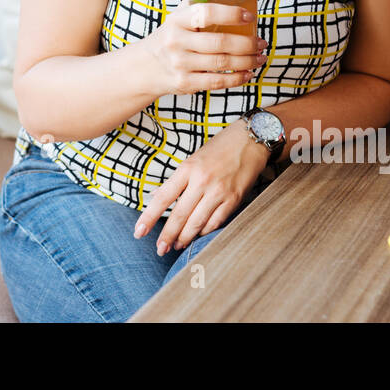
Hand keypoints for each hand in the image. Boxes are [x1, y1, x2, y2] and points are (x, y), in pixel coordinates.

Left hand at [133, 118, 268, 254]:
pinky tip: (197, 236)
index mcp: (187, 169)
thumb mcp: (193, 159)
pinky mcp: (234, 199)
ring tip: (176, 246)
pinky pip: (216, 222)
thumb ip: (177, 180)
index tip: (139, 232)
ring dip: (185, 238)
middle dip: (167, 236)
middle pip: (179, 215)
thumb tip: (157, 197)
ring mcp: (218, 191)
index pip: (163, 197)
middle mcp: (202, 181)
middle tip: (159, 250)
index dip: (149, 217)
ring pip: (197, 223)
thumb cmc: (219, 148)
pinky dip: (204, 231)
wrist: (250, 140)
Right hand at [136, 0, 267, 95]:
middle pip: (221, 42)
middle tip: (261, 42)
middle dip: (248, 43)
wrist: (144, 67)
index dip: (232, 14)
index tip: (250, 18)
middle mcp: (177, 41)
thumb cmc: (168, 39)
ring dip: (248, 61)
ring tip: (260, 57)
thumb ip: (196, 8)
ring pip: (223, 63)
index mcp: (177, 20)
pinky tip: (248, 73)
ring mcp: (180, 64)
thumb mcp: (175, 19)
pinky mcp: (185, 83)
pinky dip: (237, 78)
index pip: (207, 13)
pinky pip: (217, 82)